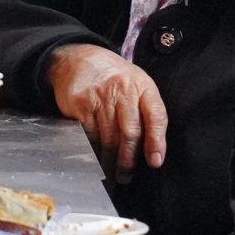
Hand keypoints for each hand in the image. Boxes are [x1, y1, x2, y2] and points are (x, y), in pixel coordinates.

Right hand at [50, 44, 168, 178]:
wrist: (78, 58)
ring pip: (108, 137)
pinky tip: (95, 159)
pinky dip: (93, 151)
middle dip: (129, 159)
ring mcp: (100, 96)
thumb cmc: (114, 78)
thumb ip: (147, 111)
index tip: (155, 162)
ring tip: (112, 174)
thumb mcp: (136, 85)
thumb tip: (153, 150)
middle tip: (127, 176)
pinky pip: (89, 135)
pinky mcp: (80, 103)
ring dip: (111, 160)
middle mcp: (122, 90)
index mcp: (142, 85)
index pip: (155, 115)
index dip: (157, 141)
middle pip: (130, 132)